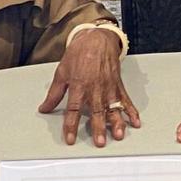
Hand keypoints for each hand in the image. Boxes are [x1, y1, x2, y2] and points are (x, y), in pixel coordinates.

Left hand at [39, 28, 140, 146]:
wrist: (97, 38)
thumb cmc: (79, 54)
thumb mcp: (62, 71)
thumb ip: (54, 93)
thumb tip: (44, 108)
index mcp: (79, 85)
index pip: (74, 109)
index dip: (71, 125)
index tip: (70, 139)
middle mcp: (95, 87)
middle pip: (96, 111)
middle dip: (98, 127)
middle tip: (100, 142)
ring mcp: (108, 86)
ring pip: (113, 107)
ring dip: (116, 122)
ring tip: (119, 135)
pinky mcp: (117, 84)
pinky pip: (125, 100)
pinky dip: (131, 111)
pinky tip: (135, 122)